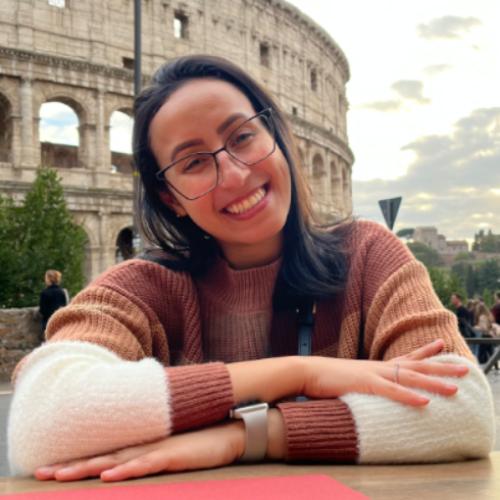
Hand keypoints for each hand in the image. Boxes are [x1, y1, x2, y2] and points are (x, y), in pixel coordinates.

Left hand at [35, 421, 244, 481]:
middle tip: (41, 473)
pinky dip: (127, 470)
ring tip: (61, 475)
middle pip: (102, 456)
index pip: (105, 453)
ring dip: (89, 467)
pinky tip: (109, 476)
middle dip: (71, 466)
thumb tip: (133, 458)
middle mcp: (145, 444)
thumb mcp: (172, 448)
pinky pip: (146, 463)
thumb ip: (152, 453)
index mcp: (143, 444)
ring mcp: (158, 449)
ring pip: (117, 459)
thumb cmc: (200, 442)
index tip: (51, 468)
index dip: (78, 460)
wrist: (228, 432)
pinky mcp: (173, 455)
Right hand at [301, 340, 468, 405]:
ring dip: (433, 382)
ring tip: (455, 388)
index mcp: (375, 366)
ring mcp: (373, 374)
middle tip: (465, 368)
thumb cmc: (325, 378)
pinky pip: (391, 391)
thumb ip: (362, 383)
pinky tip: (425, 401)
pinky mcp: (364, 383)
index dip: (424, 351)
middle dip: (441, 366)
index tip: (441, 345)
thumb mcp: (349, 380)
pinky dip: (408, 396)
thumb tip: (366, 389)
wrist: (306, 371)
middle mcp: (378, 367)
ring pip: (409, 377)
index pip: (405, 356)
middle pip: (415, 365)